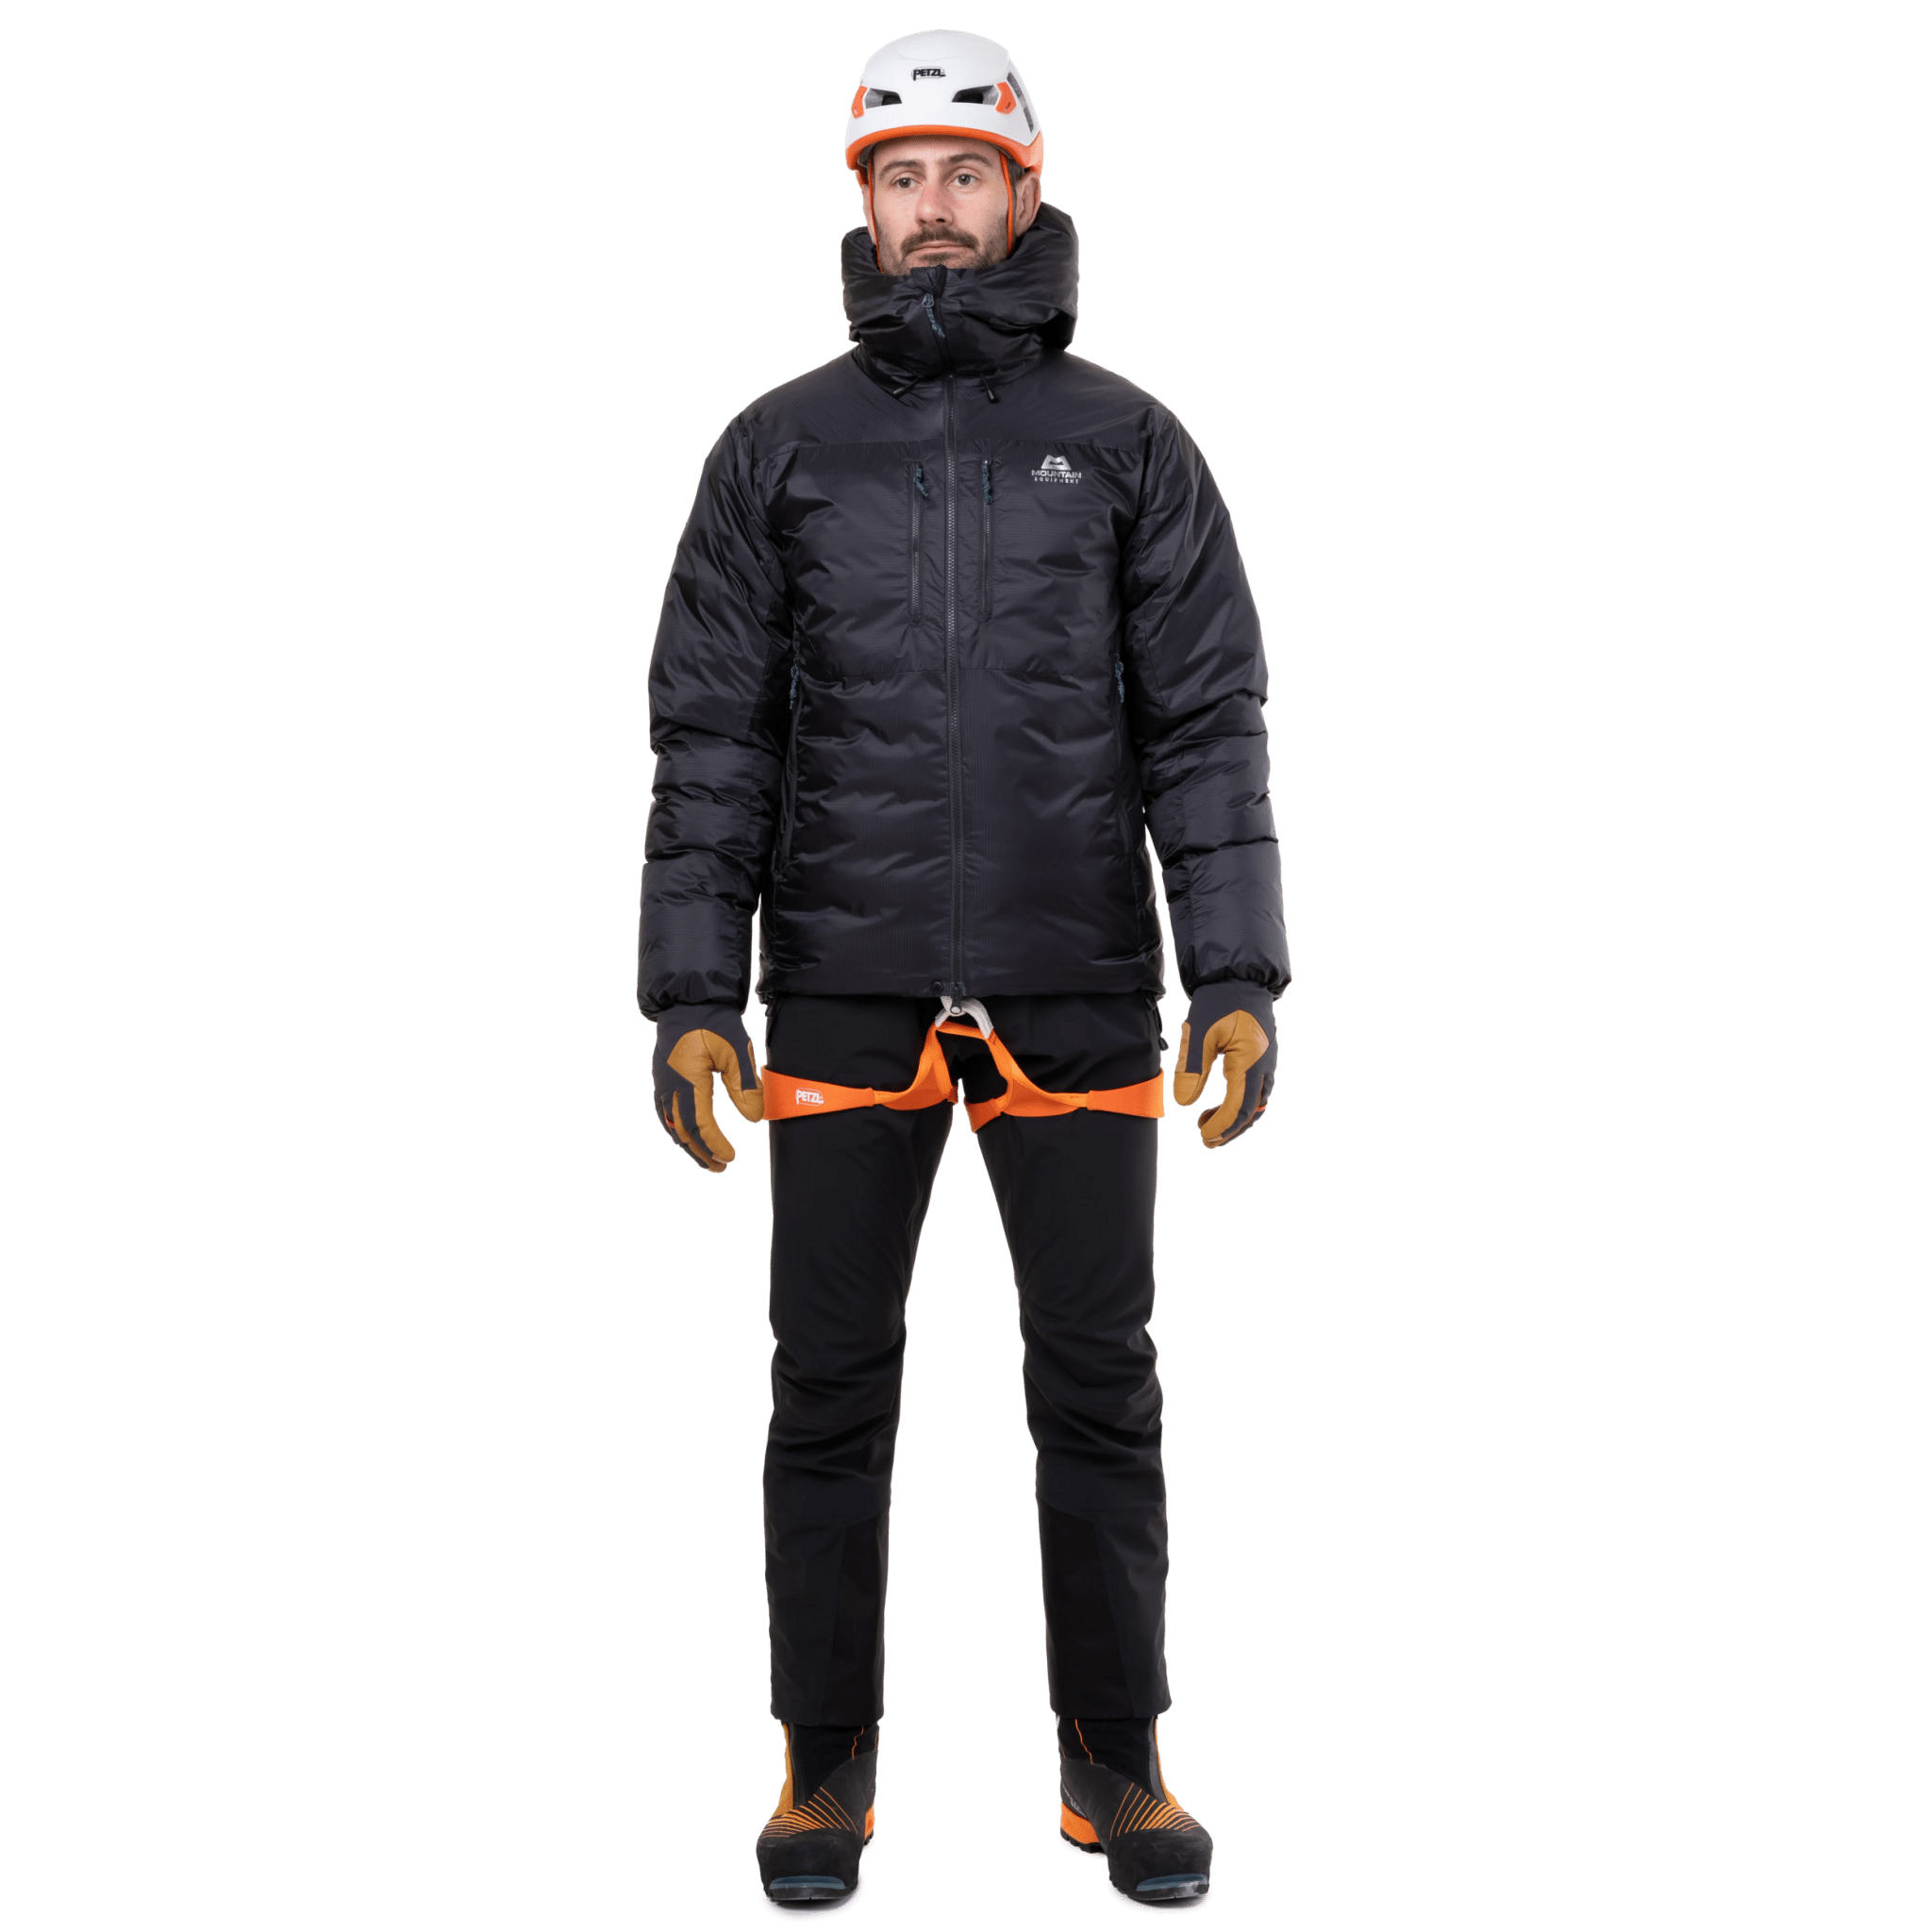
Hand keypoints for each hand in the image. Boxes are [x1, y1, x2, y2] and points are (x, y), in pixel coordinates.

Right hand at [652, 1005, 763, 1173]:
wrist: (688, 999)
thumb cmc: (714, 1022)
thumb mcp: (737, 1050)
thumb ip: (745, 1085)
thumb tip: (754, 1119)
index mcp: (687, 1078)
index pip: (699, 1123)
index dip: (714, 1144)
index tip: (731, 1156)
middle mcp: (668, 1084)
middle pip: (682, 1131)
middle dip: (701, 1152)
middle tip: (721, 1167)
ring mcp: (661, 1082)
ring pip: (671, 1125)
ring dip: (689, 1145)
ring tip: (707, 1160)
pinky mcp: (661, 1078)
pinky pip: (665, 1113)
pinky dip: (679, 1130)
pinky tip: (690, 1137)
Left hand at [1172, 982, 1277, 1149]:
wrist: (1240, 979)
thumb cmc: (1219, 1002)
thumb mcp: (1199, 1032)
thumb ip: (1193, 1068)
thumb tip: (1184, 1103)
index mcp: (1251, 1062)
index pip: (1239, 1107)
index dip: (1222, 1127)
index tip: (1203, 1136)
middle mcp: (1265, 1068)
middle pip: (1251, 1113)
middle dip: (1229, 1130)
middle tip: (1205, 1140)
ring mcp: (1267, 1065)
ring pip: (1255, 1105)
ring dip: (1234, 1120)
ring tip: (1206, 1123)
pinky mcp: (1262, 1061)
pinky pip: (1256, 1093)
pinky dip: (1239, 1106)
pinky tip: (1218, 1107)